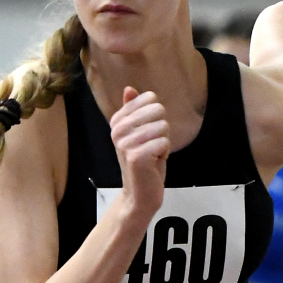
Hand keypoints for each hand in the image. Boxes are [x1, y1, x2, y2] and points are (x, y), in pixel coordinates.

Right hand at [109, 87, 169, 220]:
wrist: (140, 193)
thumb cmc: (144, 162)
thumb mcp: (139, 133)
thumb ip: (134, 110)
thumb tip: (129, 88)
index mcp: (118, 120)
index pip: (150, 98)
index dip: (156, 117)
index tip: (147, 135)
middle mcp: (118, 130)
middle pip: (158, 110)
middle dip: (162, 130)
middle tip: (152, 146)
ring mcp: (126, 143)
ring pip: (163, 127)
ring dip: (164, 143)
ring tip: (152, 155)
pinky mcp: (136, 156)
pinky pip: (164, 142)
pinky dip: (165, 154)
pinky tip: (154, 163)